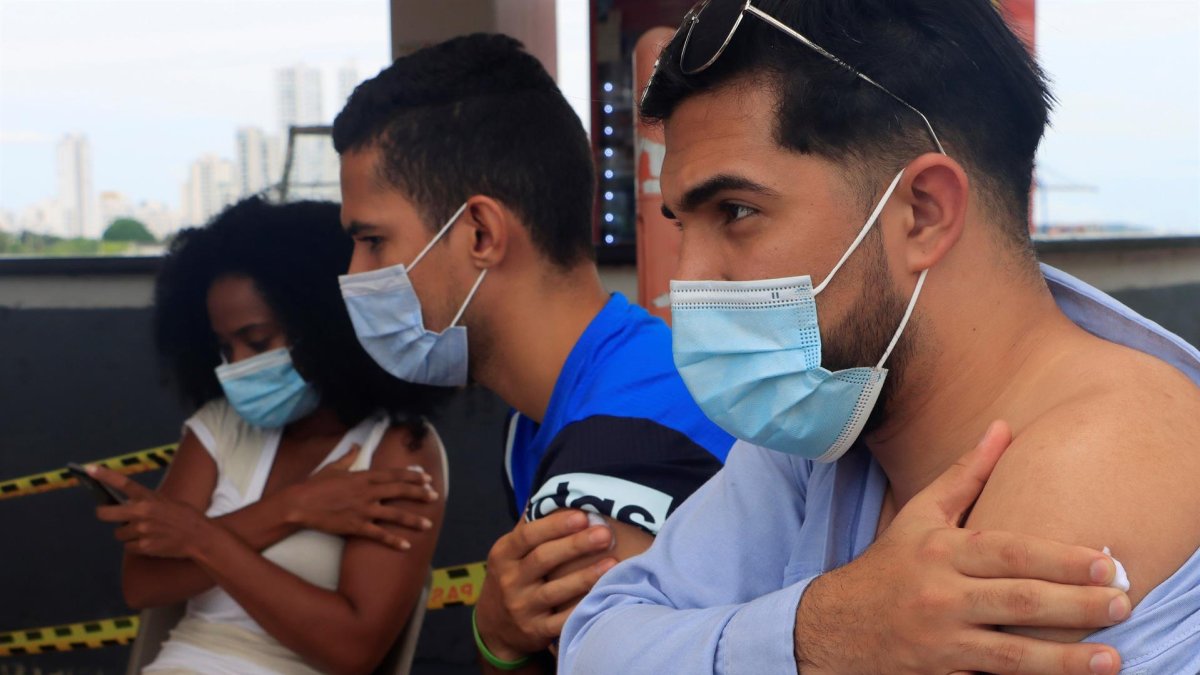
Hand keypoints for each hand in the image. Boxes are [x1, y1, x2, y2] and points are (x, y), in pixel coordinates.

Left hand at [91, 466, 211, 558]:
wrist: (199, 537)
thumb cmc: (184, 517)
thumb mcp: (166, 502)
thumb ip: (145, 503)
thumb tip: (124, 509)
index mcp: (149, 498)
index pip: (123, 483)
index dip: (105, 475)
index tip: (90, 469)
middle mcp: (142, 513)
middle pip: (105, 514)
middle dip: (103, 513)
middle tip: (104, 513)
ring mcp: (142, 530)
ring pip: (119, 534)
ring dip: (127, 534)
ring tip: (144, 532)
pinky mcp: (144, 546)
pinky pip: (129, 547)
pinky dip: (135, 546)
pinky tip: (149, 542)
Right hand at [283, 445, 438, 550]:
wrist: (299, 504)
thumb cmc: (315, 485)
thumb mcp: (333, 467)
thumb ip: (348, 458)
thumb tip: (355, 446)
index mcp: (363, 477)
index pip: (393, 474)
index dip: (412, 476)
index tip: (426, 477)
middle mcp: (367, 492)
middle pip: (399, 491)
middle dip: (419, 494)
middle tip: (434, 496)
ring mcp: (363, 510)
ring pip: (394, 514)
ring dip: (413, 519)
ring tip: (428, 524)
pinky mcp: (355, 526)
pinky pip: (379, 535)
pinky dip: (393, 541)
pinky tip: (406, 546)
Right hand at [475, 510, 617, 660]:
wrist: (494, 627)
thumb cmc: (512, 577)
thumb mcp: (510, 552)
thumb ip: (529, 525)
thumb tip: (549, 489)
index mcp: (504, 555)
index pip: (527, 536)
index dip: (555, 525)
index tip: (583, 515)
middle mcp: (510, 581)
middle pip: (543, 560)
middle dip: (576, 546)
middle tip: (605, 533)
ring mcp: (522, 608)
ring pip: (555, 591)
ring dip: (585, 576)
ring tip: (612, 562)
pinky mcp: (535, 631)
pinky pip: (561, 621)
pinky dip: (581, 608)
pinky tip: (603, 596)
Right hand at [794, 421, 1126, 674]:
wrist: (834, 627)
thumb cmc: (889, 566)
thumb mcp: (919, 516)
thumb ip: (965, 476)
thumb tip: (1003, 427)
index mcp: (941, 551)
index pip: (1009, 553)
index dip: (1059, 558)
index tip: (1106, 562)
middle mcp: (941, 595)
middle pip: (1018, 601)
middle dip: (1076, 605)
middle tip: (1123, 603)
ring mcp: (941, 642)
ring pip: (1011, 653)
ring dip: (1065, 659)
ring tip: (1111, 659)